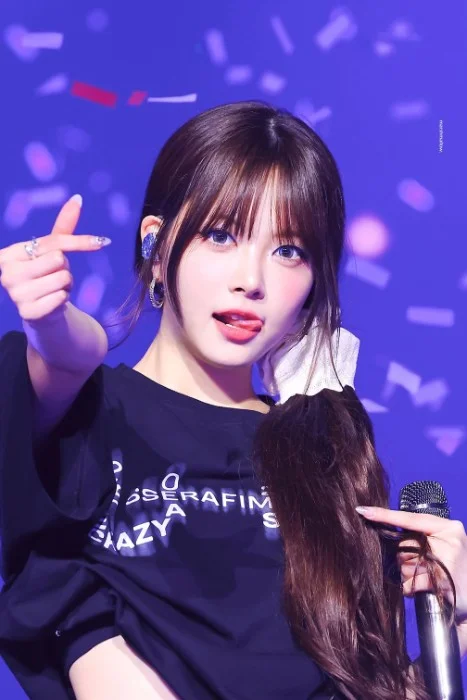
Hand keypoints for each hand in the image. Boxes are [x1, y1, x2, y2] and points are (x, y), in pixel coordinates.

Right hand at [0, 195, 110, 323]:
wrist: (41, 311)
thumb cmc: (45, 274)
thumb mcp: (52, 250)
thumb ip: (63, 226)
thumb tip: (78, 198)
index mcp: (9, 254)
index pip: (53, 242)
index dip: (79, 242)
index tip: (103, 242)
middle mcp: (7, 273)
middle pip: (59, 260)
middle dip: (64, 269)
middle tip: (53, 276)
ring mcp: (15, 294)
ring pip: (62, 278)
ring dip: (66, 285)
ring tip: (53, 289)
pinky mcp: (28, 312)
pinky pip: (61, 297)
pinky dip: (63, 299)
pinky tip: (52, 302)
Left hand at [356, 506, 466, 622]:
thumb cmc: (453, 572)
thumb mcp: (443, 547)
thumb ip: (421, 539)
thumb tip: (385, 532)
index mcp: (449, 528)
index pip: (410, 519)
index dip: (384, 515)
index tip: (362, 510)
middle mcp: (450, 540)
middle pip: (403, 544)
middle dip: (404, 558)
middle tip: (422, 568)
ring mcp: (448, 562)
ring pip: (404, 564)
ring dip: (408, 575)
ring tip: (426, 580)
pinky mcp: (443, 583)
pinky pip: (410, 583)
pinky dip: (410, 588)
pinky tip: (424, 590)